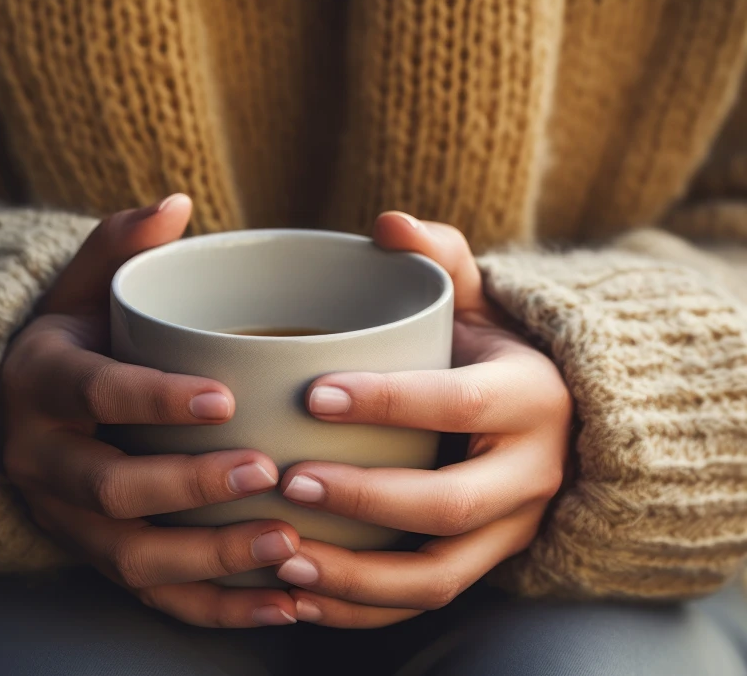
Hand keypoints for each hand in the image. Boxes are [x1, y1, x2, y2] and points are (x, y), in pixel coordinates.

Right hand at [1, 195, 299, 626]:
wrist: (21, 411)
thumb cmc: (73, 338)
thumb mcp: (78, 283)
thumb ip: (118, 243)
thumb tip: (177, 202)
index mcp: (40, 383)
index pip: (92, 392)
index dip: (154, 399)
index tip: (226, 398)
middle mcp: (43, 460)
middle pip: (111, 489)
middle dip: (191, 486)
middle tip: (267, 471)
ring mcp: (68, 520)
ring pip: (134, 556)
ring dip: (214, 557)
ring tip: (290, 544)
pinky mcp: (98, 557)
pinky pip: (156, 598)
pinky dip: (220, 607)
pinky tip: (286, 601)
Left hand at [275, 212, 571, 627]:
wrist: (548, 422)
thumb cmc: (488, 353)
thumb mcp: (478, 300)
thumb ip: (440, 257)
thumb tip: (388, 222)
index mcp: (529, 396)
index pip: (458, 402)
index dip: (387, 401)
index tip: (311, 393)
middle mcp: (532, 473)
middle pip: (448, 504)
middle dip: (364, 498)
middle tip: (287, 481)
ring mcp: (512, 532)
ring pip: (437, 575)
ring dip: (356, 576)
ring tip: (282, 556)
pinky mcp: (485, 567)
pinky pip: (425, 604)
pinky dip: (362, 609)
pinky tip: (300, 595)